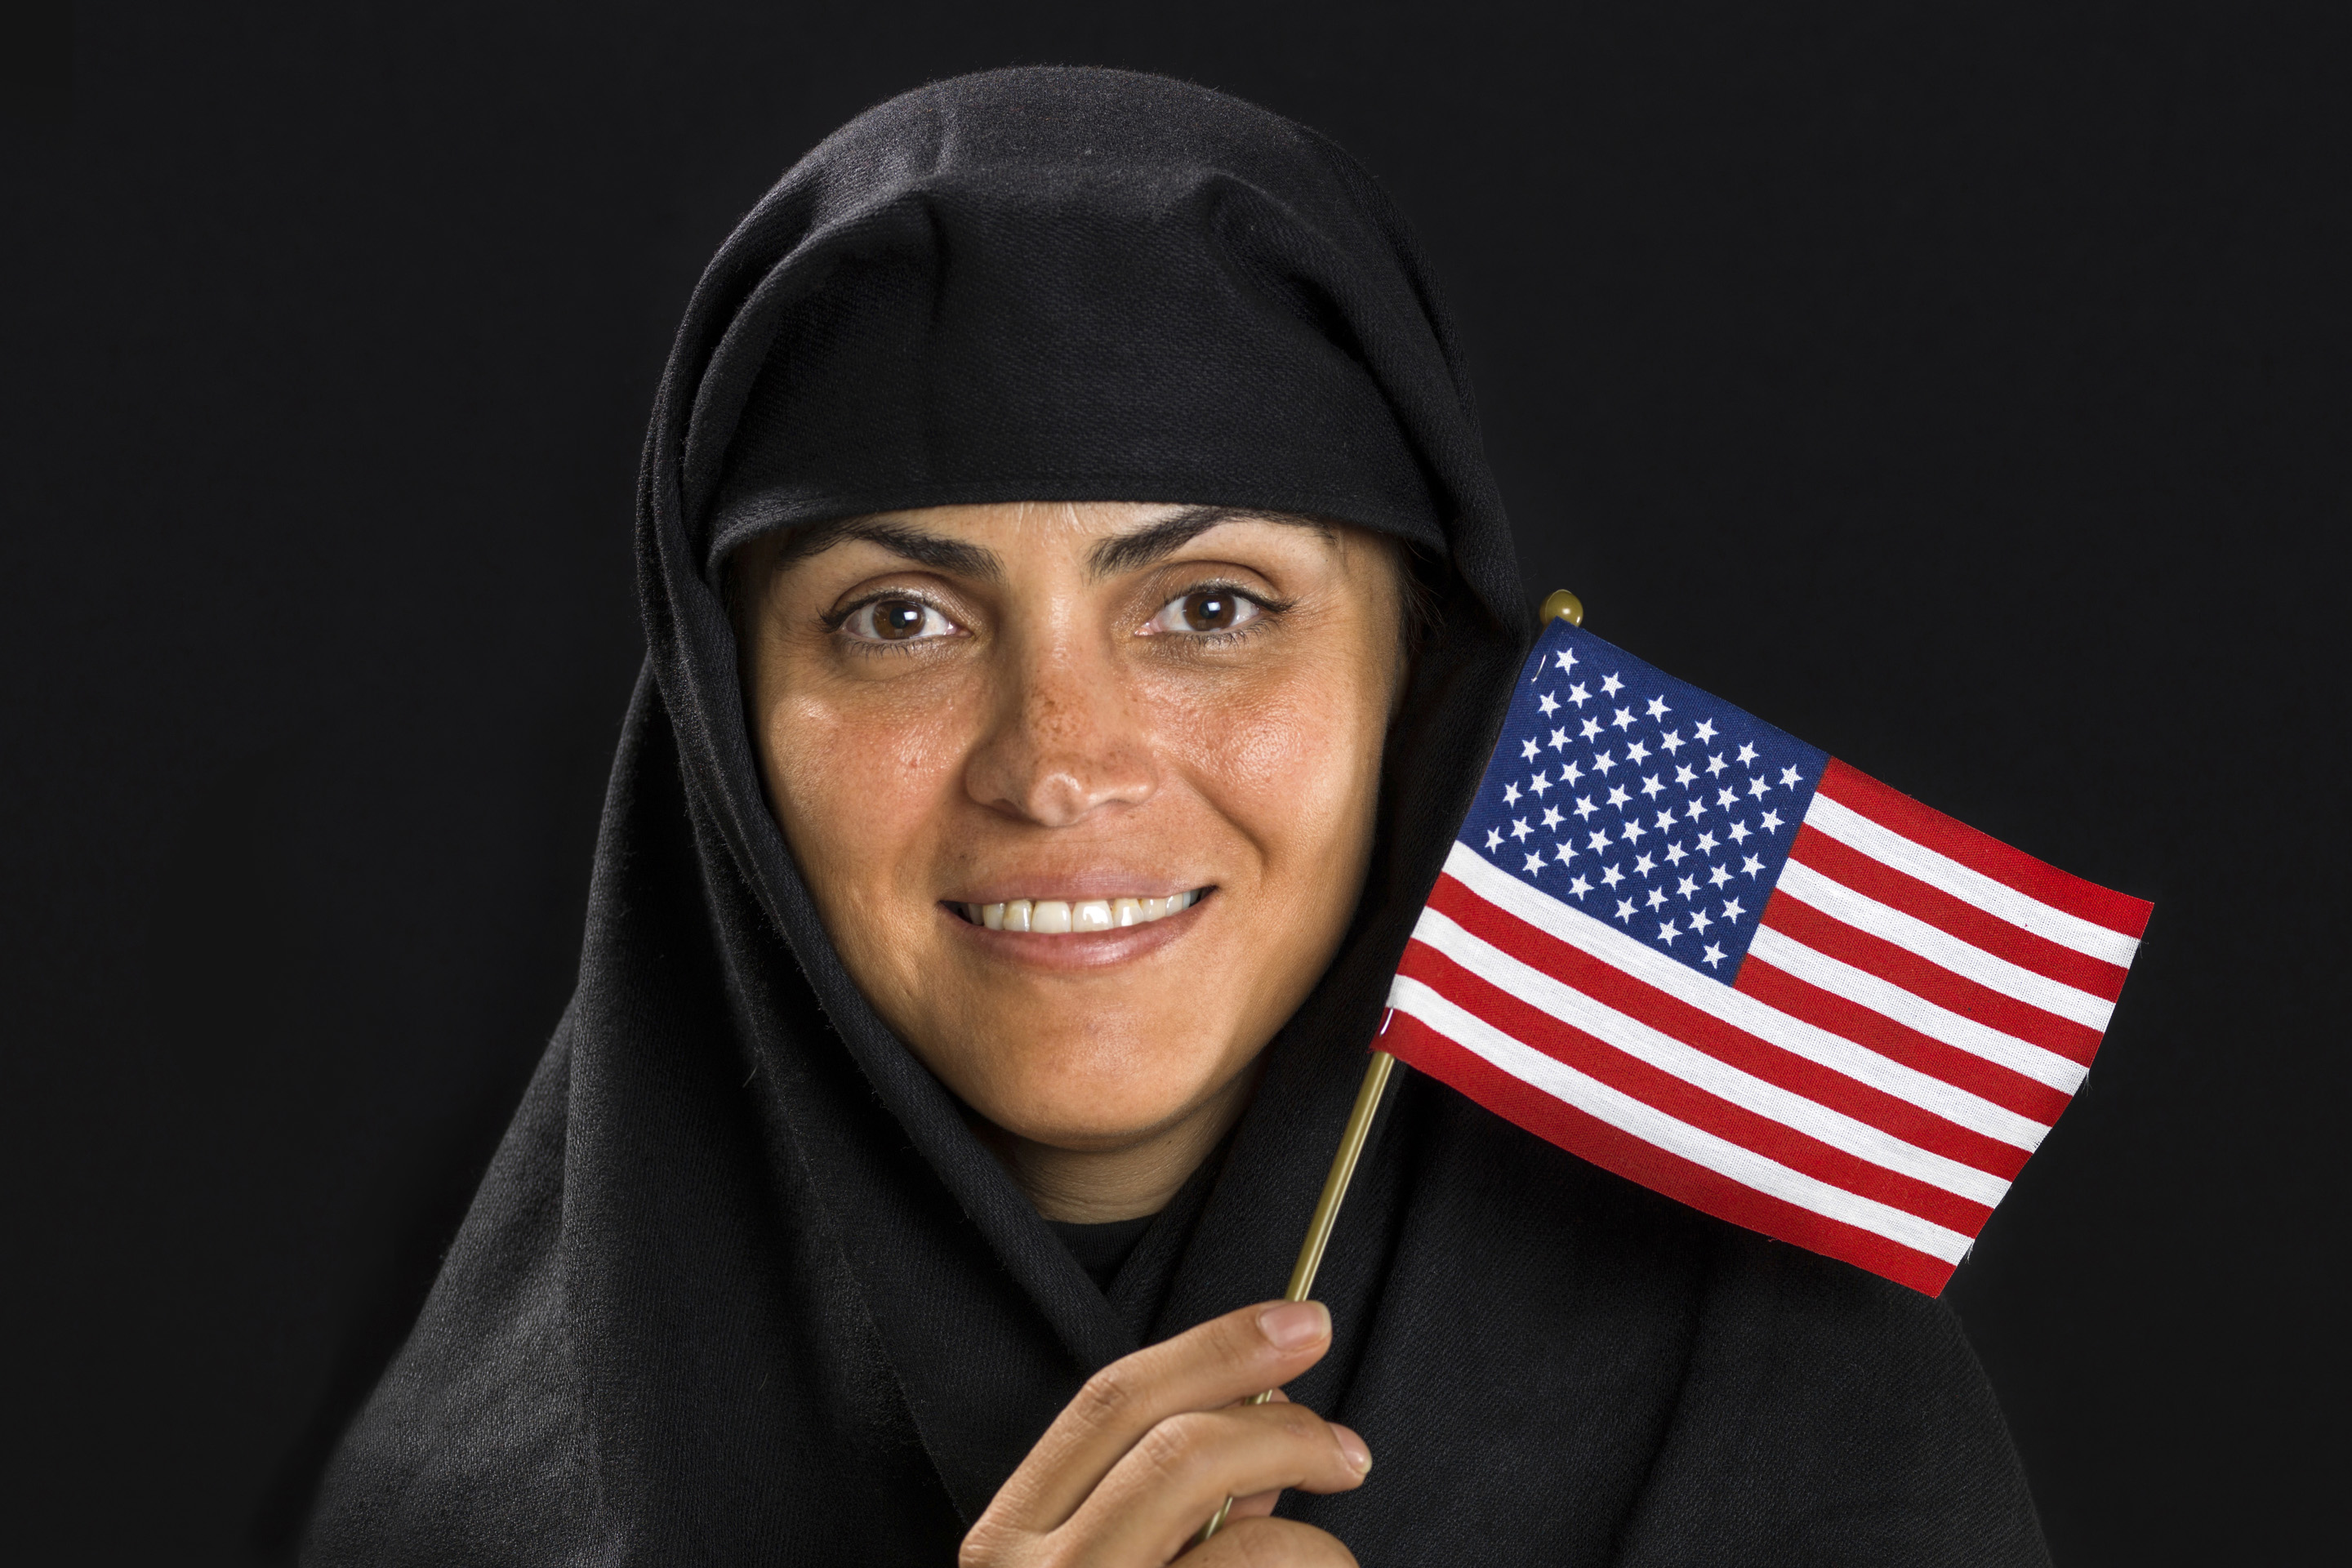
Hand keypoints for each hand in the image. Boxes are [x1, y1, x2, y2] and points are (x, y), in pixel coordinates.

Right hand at [960, 1299, 1372, 1565]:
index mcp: (1008, 1536)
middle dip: (1273, 1412)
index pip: (1112, 1401)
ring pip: (1213, 1503)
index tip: (1299, 1322)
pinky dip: (1311, 1558)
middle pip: (1163, 1436)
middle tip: (1346, 1442)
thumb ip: (1175, 1516)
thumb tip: (1264, 1450)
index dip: (1215, 1347)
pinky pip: (1250, 1566)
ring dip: (1301, 1508)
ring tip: (1334, 1554)